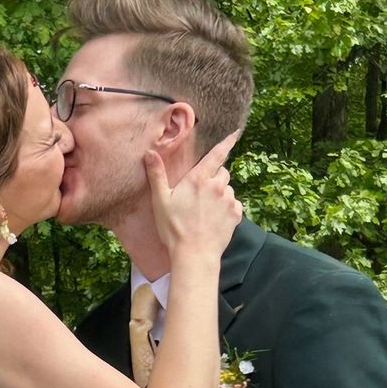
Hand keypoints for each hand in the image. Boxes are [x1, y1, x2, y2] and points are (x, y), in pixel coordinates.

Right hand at [146, 130, 241, 259]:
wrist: (194, 254)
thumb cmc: (174, 228)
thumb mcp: (160, 201)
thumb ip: (157, 175)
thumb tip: (150, 153)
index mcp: (199, 179)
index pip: (217, 154)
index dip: (227, 142)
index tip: (236, 134)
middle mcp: (217, 186)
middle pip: (222, 172)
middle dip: (214, 177)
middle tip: (201, 193)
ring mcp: (229, 200)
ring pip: (228, 189)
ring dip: (220, 194)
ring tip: (206, 210)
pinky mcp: (236, 215)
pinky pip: (234, 204)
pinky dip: (227, 208)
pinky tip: (215, 219)